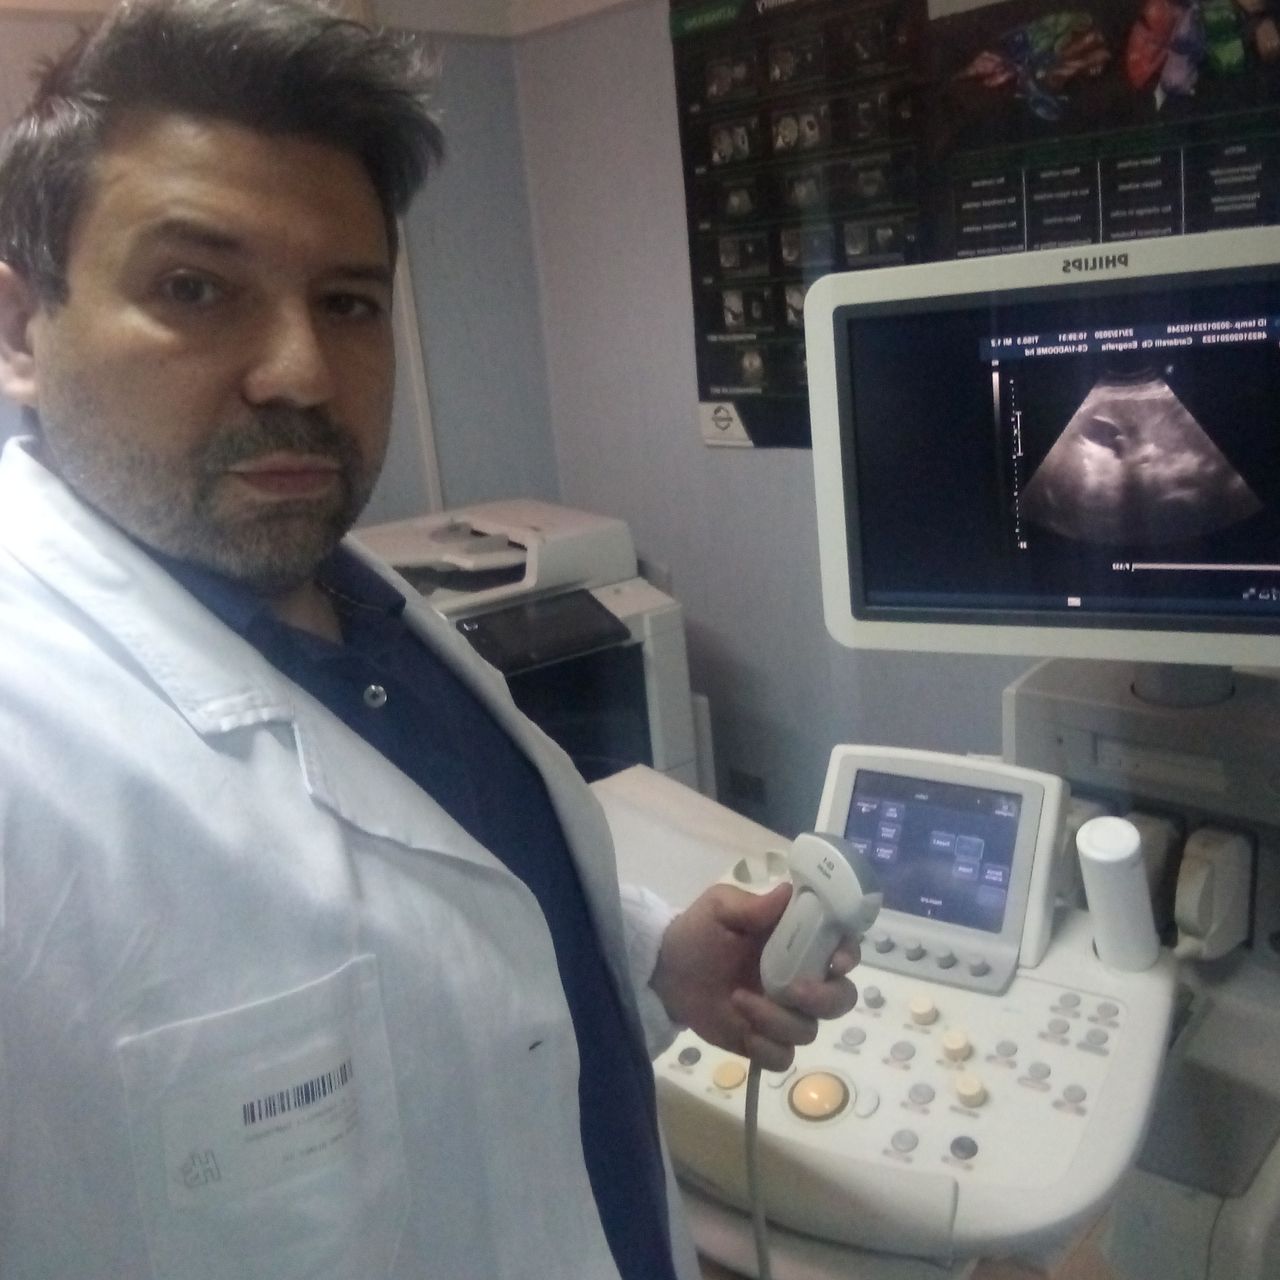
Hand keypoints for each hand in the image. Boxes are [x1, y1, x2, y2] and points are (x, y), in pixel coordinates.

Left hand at [649, 882, 859, 1070]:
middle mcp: (800, 978)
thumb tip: (788, 892)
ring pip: (810, 1030)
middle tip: (793, 991)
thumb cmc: (698, 933)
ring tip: (739, 1000)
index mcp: (797, 941)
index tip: (837, 962)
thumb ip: (753, 905)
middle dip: (824, 998)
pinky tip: (744, 1032)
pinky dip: (767, 1048)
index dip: (849, 955)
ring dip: (779, 1020)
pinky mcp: (765, 1041)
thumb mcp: (719, 908)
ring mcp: (784, 1013)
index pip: (842, 947)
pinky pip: (784, 1058)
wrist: (666, 973)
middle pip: (841, 997)